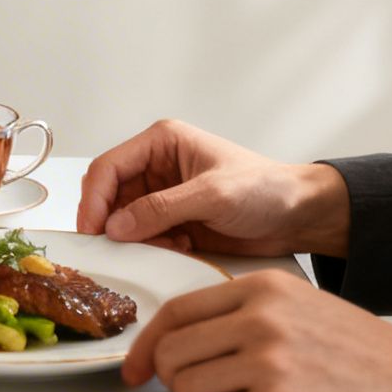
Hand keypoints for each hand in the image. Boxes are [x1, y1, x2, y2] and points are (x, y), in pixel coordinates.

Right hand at [78, 120, 350, 256]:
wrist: (300, 216)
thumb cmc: (266, 190)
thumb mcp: (213, 195)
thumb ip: (162, 209)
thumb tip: (115, 227)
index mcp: (162, 142)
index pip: (109, 167)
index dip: (94, 199)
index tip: (92, 230)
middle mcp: (156, 166)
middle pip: (110, 195)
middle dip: (113, 223)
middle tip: (117, 248)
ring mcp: (163, 195)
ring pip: (124, 220)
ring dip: (136, 239)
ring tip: (166, 246)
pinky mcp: (173, 221)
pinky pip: (144, 237)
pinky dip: (153, 248)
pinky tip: (180, 248)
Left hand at [124, 271, 391, 391]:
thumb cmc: (360, 352)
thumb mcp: (300, 306)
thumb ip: (242, 312)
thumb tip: (178, 340)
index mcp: (262, 288)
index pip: (176, 312)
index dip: (147, 344)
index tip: (134, 368)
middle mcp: (259, 318)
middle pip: (172, 353)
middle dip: (171, 381)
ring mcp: (268, 360)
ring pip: (187, 389)